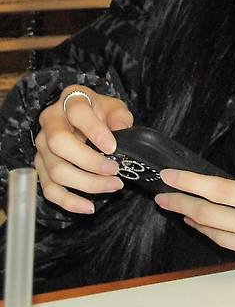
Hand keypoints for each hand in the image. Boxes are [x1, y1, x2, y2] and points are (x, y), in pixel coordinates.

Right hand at [34, 84, 133, 213]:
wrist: (82, 119)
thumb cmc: (100, 113)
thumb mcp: (114, 108)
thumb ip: (119, 117)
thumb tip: (122, 131)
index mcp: (70, 100)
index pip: (77, 111)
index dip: (94, 130)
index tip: (112, 147)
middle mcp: (50, 122)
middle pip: (59, 143)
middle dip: (89, 161)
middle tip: (114, 170)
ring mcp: (42, 146)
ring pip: (56, 170)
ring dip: (86, 183)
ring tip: (113, 185)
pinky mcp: (40, 168)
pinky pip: (49, 190)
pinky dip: (69, 202)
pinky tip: (89, 206)